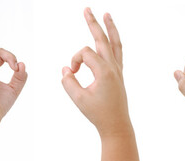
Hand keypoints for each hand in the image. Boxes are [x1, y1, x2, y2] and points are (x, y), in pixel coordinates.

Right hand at [61, 8, 129, 136]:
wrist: (116, 125)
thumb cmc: (98, 114)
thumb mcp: (78, 99)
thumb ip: (69, 82)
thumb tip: (66, 69)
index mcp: (104, 71)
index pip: (85, 53)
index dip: (74, 60)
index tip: (71, 74)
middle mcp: (113, 67)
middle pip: (102, 38)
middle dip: (93, 23)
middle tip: (87, 9)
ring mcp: (118, 70)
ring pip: (115, 43)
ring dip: (109, 28)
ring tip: (106, 15)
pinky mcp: (118, 74)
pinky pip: (118, 52)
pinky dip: (114, 42)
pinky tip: (111, 36)